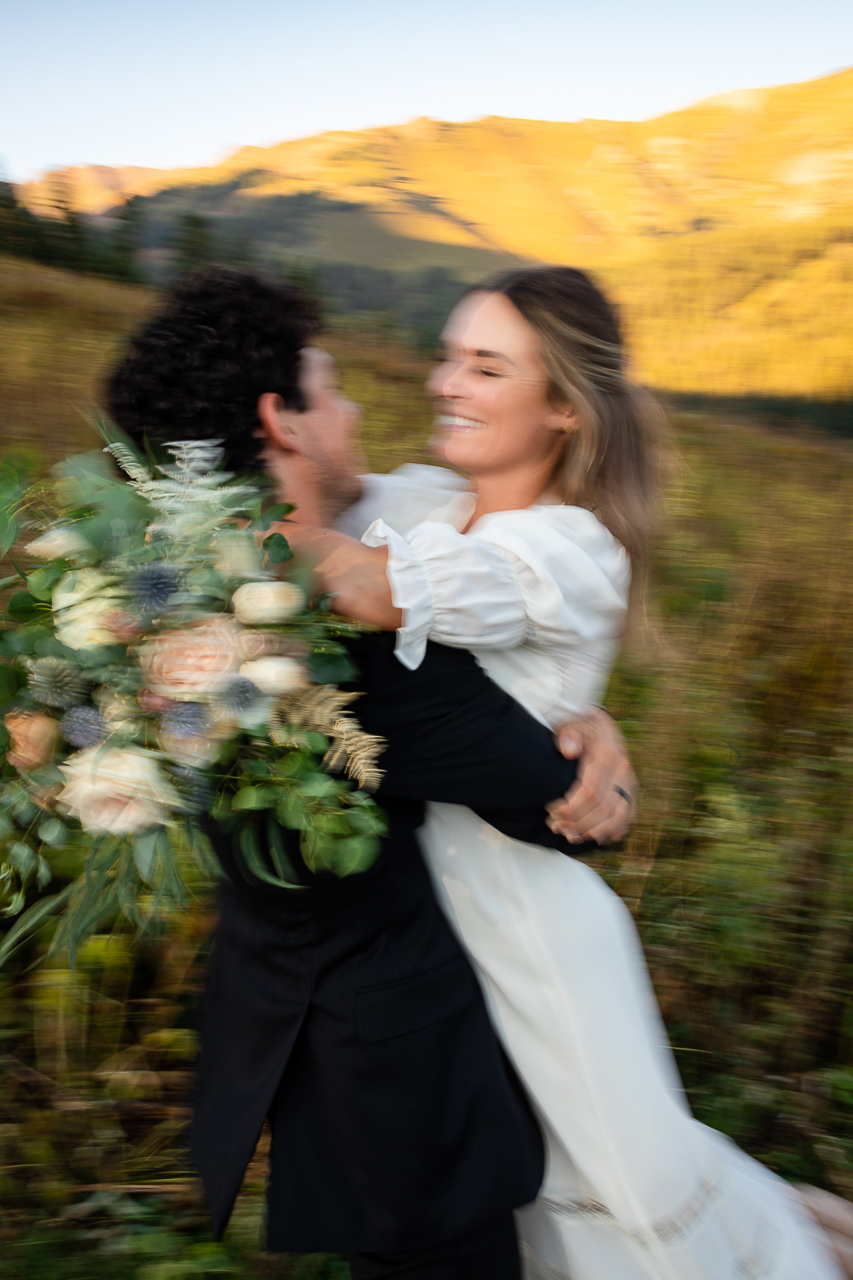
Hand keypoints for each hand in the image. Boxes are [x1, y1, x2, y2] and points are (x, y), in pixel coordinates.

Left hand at [546, 707, 636, 845]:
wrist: (599, 724)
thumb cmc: (579, 728)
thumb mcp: (570, 726)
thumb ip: (568, 736)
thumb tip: (569, 750)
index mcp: (607, 755)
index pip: (590, 792)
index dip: (571, 808)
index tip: (552, 812)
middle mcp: (623, 771)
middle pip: (605, 809)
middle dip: (578, 823)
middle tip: (556, 826)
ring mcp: (630, 782)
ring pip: (620, 817)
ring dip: (594, 831)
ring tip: (570, 834)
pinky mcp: (631, 791)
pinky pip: (629, 817)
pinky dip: (613, 831)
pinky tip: (594, 837)